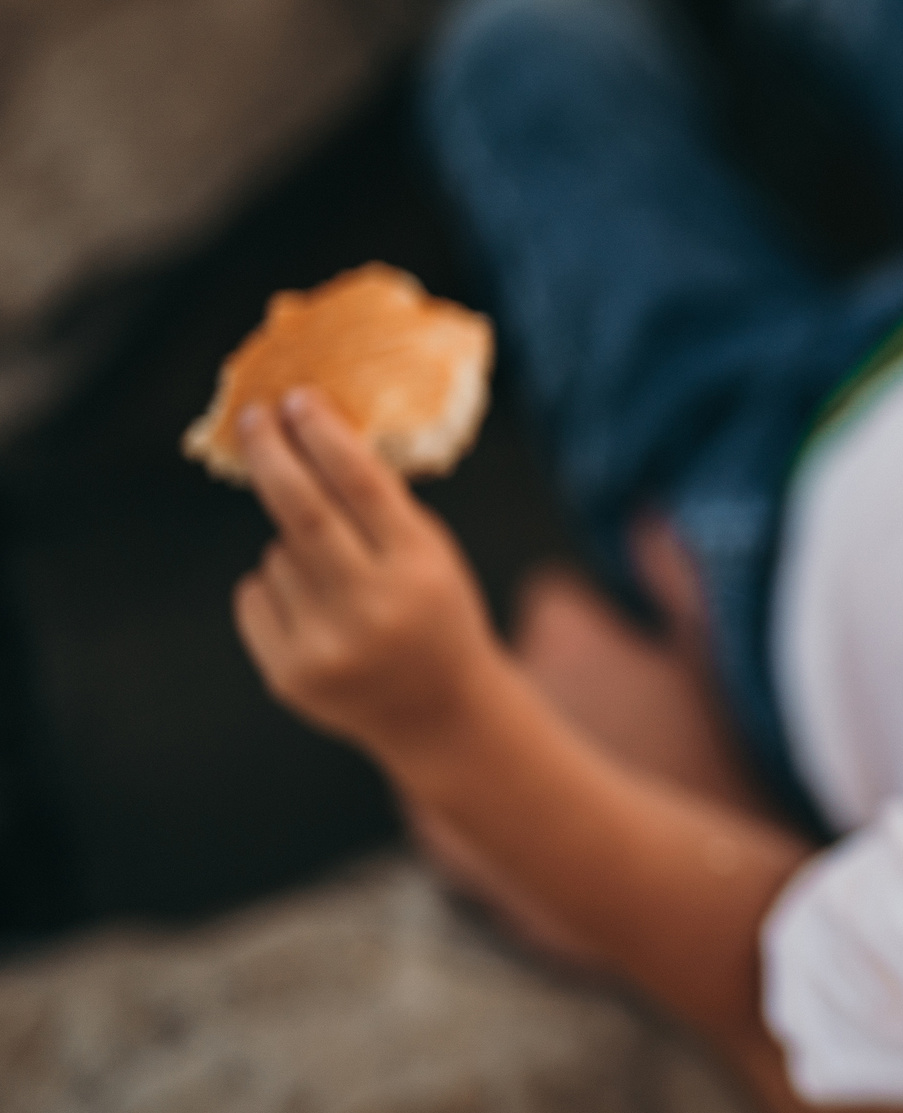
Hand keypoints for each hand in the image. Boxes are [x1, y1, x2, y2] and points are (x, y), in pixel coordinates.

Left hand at [232, 389, 501, 753]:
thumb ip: (382, 509)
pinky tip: (317, 616)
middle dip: (273, 456)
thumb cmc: (435, 613)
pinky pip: (256, 595)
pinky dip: (275, 589)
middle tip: (254, 418)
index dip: (325, 437)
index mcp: (420, 570)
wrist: (439, 713)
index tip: (298, 399)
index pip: (363, 486)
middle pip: (302, 512)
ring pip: (276, 555)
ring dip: (293, 548)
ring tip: (339, 584)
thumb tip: (313, 435)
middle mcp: (372, 609)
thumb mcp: (433, 556)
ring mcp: (326, 646)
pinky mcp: (289, 674)